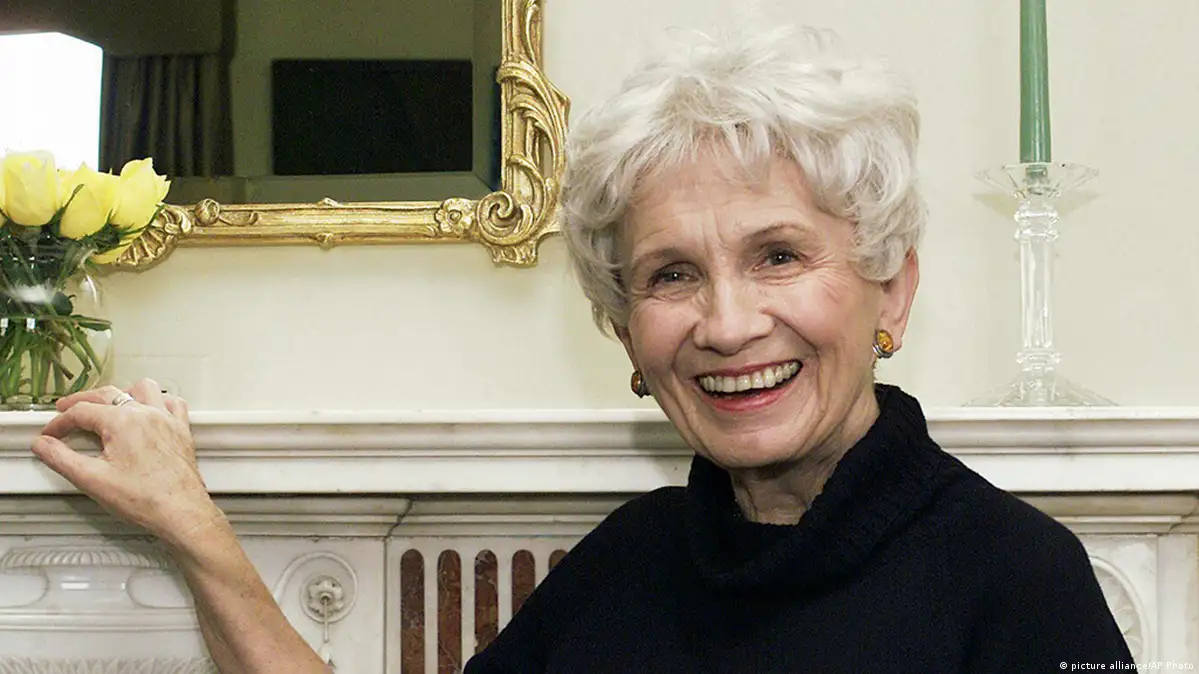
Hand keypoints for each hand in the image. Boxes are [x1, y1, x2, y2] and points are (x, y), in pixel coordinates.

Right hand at [31, 379, 222, 547]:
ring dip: (122, 393)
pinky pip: (172, 403)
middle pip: (108, 394)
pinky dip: (157, 401)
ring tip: (107, 405)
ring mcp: (167, 420)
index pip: (81, 412)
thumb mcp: (91, 479)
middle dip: (82, 402)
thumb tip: (43, 445)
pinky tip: (149, 410)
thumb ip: (61, 459)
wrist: (180, 511)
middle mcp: (147, 414)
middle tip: (66, 411)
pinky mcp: (181, 431)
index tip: (50, 434)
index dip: (59, 422)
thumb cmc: (145, 498)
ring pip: (143, 389)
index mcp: (123, 422)